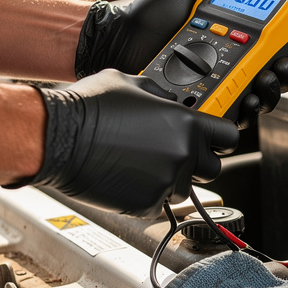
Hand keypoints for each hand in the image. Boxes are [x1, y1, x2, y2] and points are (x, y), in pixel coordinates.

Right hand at [20, 69, 238, 217]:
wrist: (59, 139)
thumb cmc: (88, 108)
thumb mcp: (130, 83)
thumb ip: (160, 95)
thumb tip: (170, 100)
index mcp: (186, 123)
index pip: (228, 137)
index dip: (221, 140)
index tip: (215, 143)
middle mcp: (183, 154)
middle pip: (212, 169)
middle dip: (197, 163)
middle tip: (172, 156)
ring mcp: (166, 182)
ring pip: (183, 189)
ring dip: (169, 180)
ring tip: (139, 165)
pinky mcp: (147, 204)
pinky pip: (157, 203)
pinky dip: (145, 195)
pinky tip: (125, 178)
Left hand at [75, 0, 287, 127]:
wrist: (120, 40)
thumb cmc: (148, 16)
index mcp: (234, 37)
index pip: (275, 46)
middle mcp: (232, 62)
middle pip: (275, 74)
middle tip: (285, 64)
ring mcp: (220, 84)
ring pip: (262, 97)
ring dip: (274, 91)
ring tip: (268, 79)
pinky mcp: (206, 103)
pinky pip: (236, 114)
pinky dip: (250, 109)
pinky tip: (251, 99)